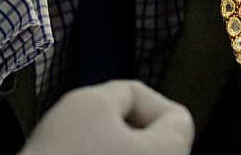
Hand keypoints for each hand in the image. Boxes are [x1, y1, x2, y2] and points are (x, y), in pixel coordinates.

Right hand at [19, 81, 194, 154]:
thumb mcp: (92, 101)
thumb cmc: (62, 154)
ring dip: (111, 146)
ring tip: (79, 147)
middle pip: (158, 140)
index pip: (177, 116)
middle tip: (90, 124)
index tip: (110, 106)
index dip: (142, 99)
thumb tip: (126, 103)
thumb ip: (121, 91)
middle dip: (126, 123)